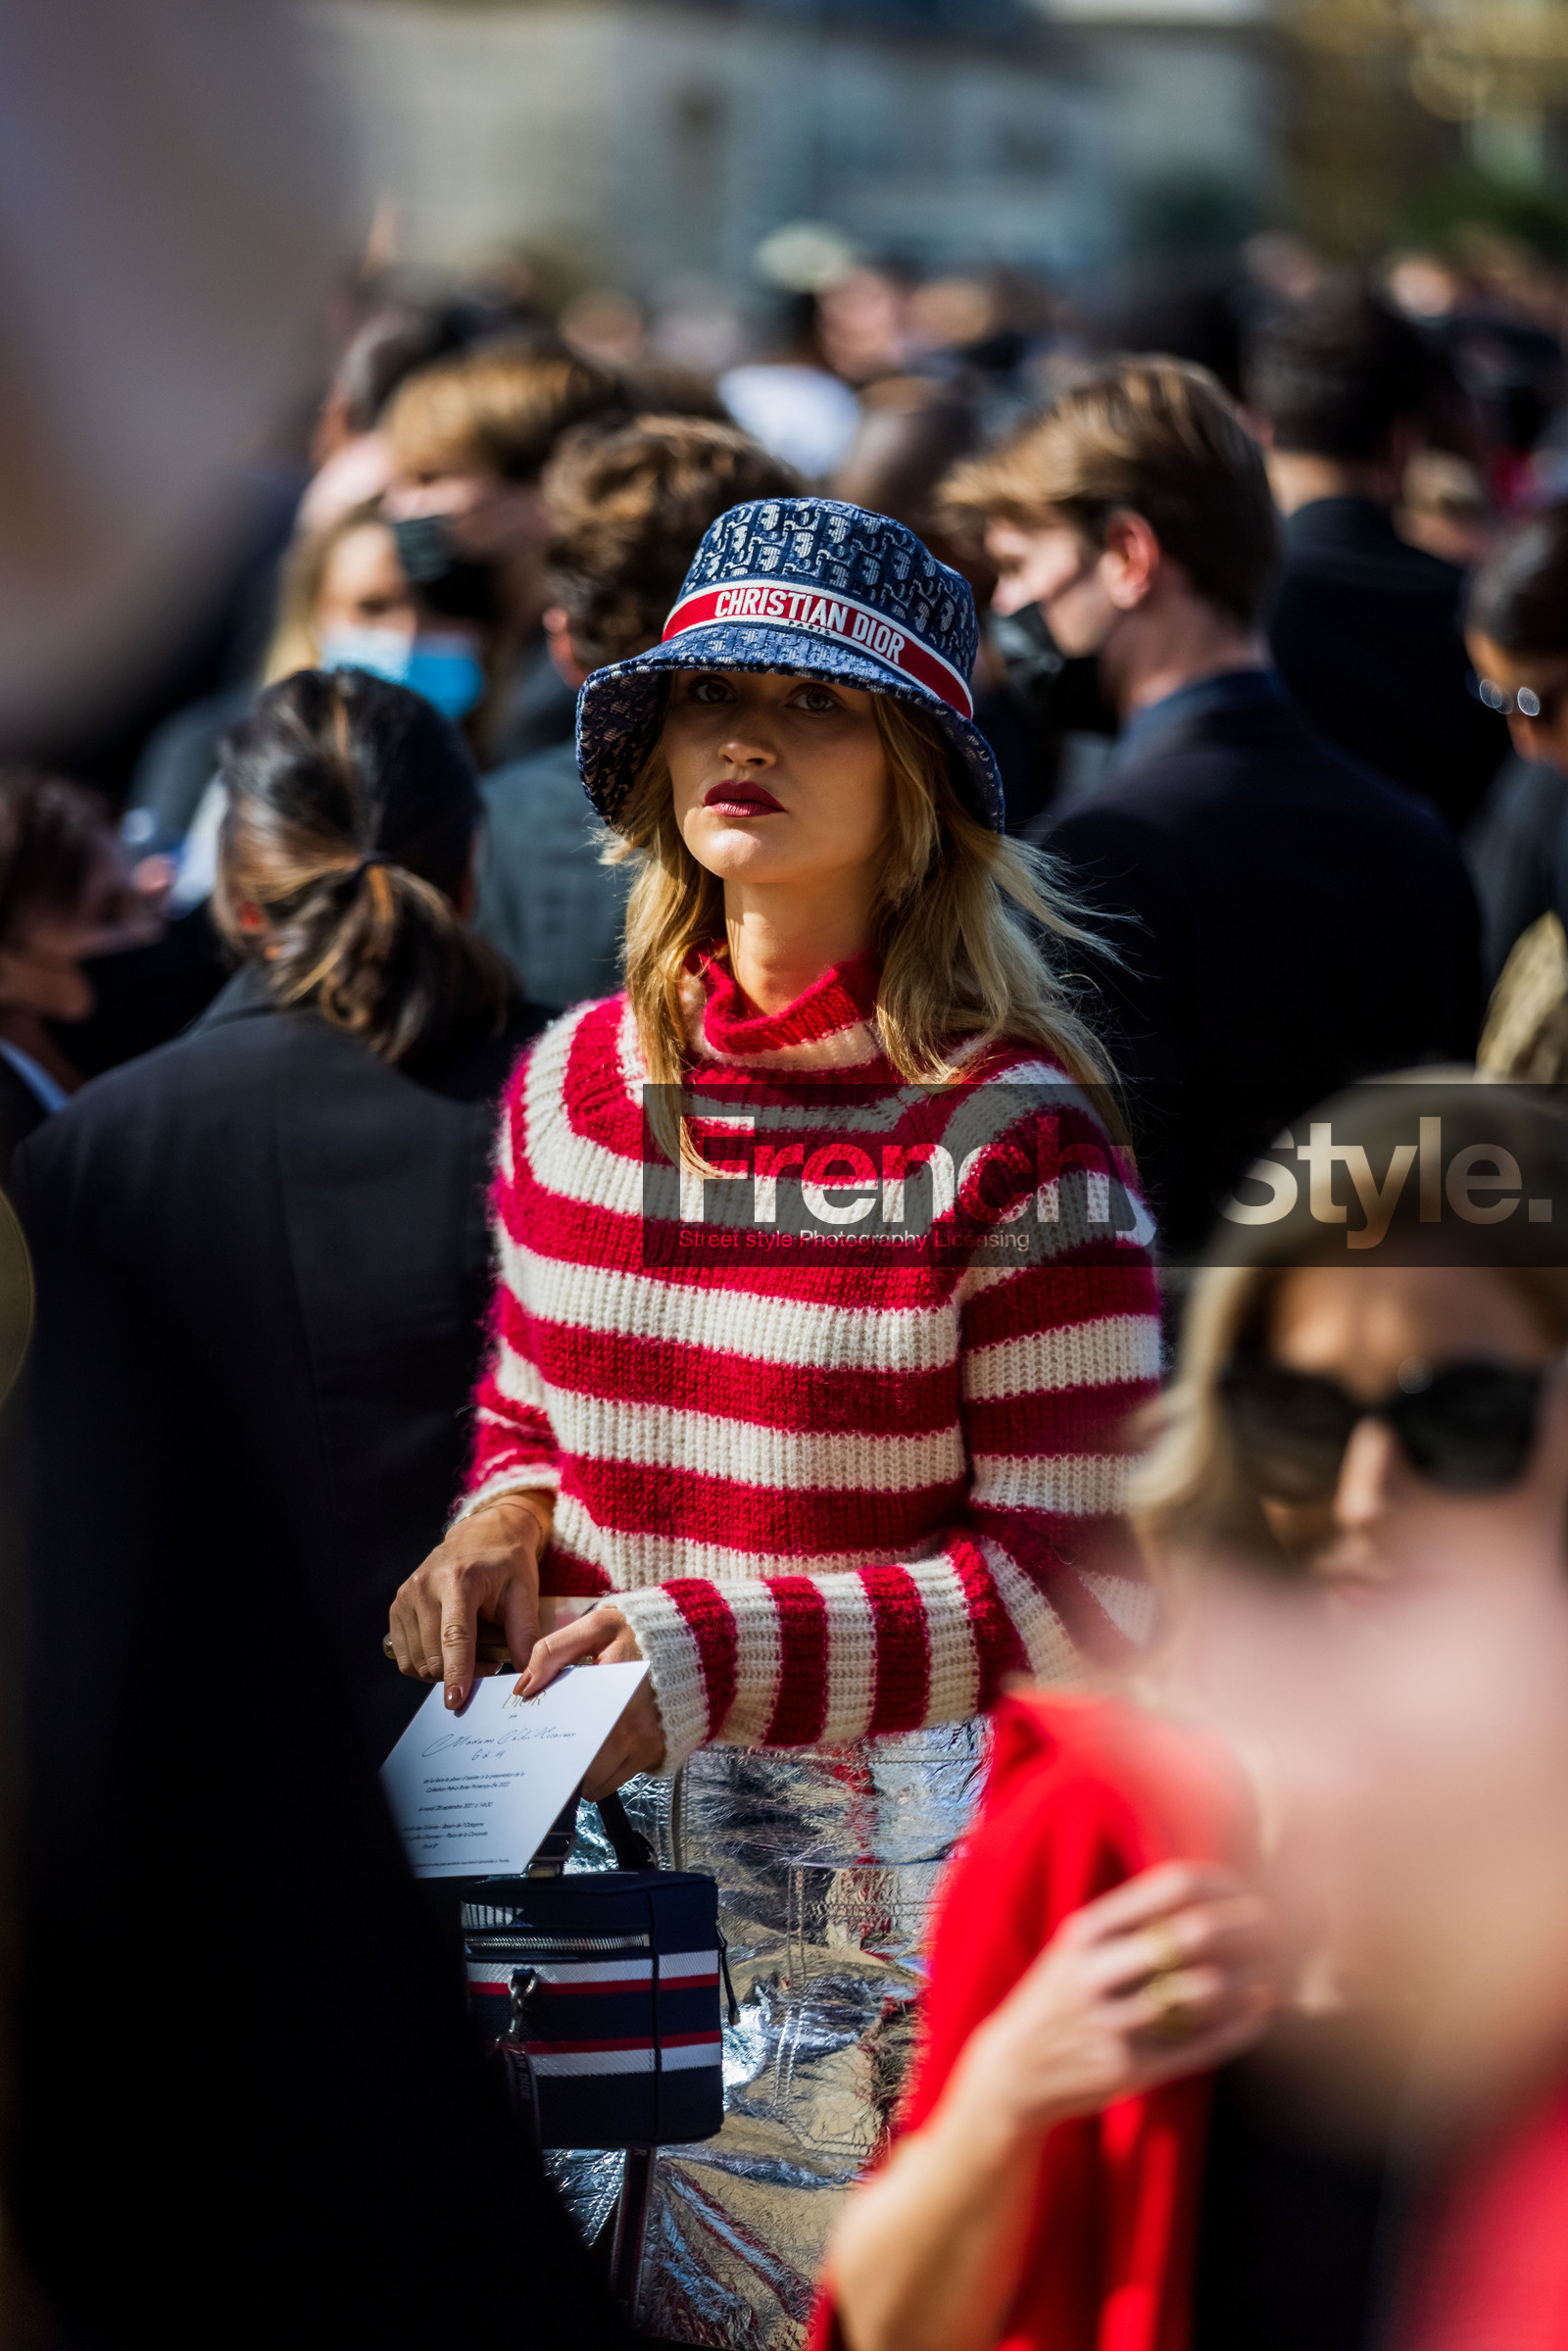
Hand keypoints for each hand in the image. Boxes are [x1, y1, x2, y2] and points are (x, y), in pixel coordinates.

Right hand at [387, 1493, 547, 1712]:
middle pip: (433, 1655)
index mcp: (459, 1579)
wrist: (484, 1533)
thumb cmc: (508, 1562)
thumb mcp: (525, 1592)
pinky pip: (405, 1655)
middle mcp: (425, 1586)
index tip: (456, 1701)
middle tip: (489, 1662)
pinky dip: (425, 1663)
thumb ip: (525, 1635)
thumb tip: (528, 1677)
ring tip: (470, 1652)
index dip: (456, 1672)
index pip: (454, 1636)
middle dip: (460, 1674)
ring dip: (443, 1670)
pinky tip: (447, 1649)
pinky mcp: (397, 1606)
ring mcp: (406, 1595)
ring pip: (417, 1661)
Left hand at [516, 1604, 665, 1793]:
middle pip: (580, 1770)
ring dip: (583, 1772)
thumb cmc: (645, 1634)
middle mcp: (632, 1727)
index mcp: (611, 1692)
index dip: (546, 1742)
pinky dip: (606, 1771)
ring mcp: (647, 1745)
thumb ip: (554, 1650)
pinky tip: (603, 1746)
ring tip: (576, 1746)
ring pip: (599, 1783)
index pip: (566, 1734)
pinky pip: (620, 1780)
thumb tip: (524, 1687)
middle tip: (552, 1747)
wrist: (701, 1642)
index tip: (535, 1740)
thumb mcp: (598, 1626)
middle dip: (563, 1763)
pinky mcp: (658, 1754)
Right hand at [942, 1861, 1276, 2153]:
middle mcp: (1096, 1973)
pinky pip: (1202, 2044)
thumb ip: (1129, 1921)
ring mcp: (1113, 2025)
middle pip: (1192, 1935)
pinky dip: (1242, 2025)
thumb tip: (1207, 1894)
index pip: (1169, 1887)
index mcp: (1085, 1932)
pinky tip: (1262, 2009)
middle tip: (1273, 1929)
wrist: (1012, 2072)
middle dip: (1246, 1929)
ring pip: (1204, 1993)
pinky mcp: (1131, 2071)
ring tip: (1272, 1969)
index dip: (1221, 1885)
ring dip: (1249, 1978)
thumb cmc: (1058, 1999)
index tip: (1247, 1889)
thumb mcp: (1075, 1947)